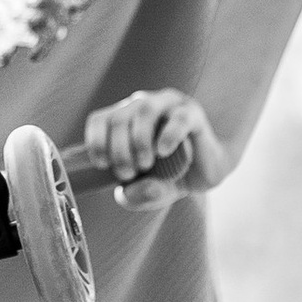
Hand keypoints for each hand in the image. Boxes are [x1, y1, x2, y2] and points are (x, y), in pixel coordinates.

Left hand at [82, 87, 224, 201]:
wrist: (205, 173)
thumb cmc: (168, 177)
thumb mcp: (147, 193)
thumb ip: (135, 196)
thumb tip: (131, 191)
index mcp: (123, 118)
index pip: (100, 120)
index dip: (95, 141)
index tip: (102, 165)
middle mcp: (142, 106)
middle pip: (119, 118)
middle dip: (118, 150)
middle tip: (127, 173)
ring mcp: (167, 105)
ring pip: (144, 110)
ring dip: (139, 140)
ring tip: (144, 164)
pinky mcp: (192, 113)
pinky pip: (179, 117)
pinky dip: (168, 134)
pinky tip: (163, 151)